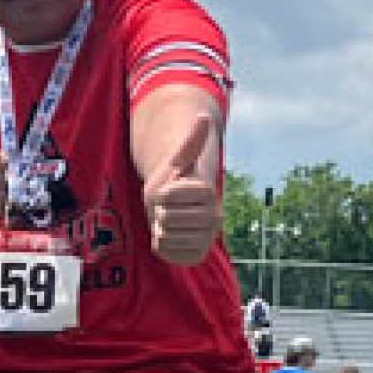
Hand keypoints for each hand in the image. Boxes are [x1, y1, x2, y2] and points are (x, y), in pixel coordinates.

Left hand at [142, 113, 220, 265]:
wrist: (175, 209)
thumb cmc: (174, 182)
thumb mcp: (178, 161)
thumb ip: (190, 141)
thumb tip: (203, 116)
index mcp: (208, 193)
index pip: (171, 195)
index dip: (163, 192)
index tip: (171, 191)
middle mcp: (213, 219)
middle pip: (166, 218)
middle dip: (160, 211)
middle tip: (168, 209)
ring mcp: (205, 240)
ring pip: (164, 235)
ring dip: (159, 228)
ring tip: (169, 222)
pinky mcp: (193, 257)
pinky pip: (163, 251)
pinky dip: (160, 244)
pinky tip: (170, 237)